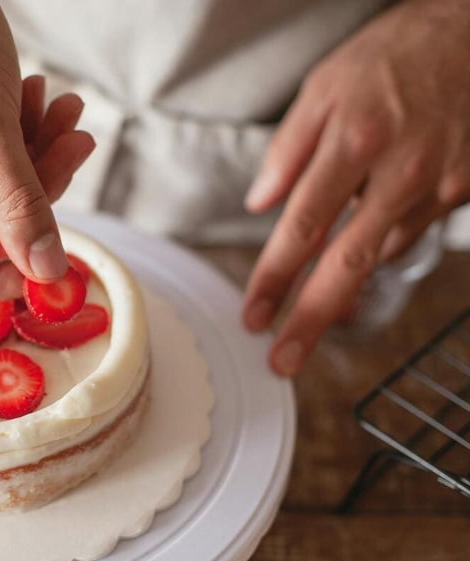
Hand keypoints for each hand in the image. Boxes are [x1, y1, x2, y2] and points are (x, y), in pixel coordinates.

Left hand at [242, 0, 469, 375]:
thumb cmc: (393, 56)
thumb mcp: (325, 86)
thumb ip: (288, 149)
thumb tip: (261, 201)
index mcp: (354, 143)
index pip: (303, 227)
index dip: (274, 277)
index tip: (255, 313)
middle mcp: (398, 174)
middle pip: (346, 265)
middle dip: (310, 320)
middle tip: (282, 360)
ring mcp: (435, 188)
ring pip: (378, 256)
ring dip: (340, 287)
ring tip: (310, 309)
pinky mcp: (458, 193)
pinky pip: (406, 235)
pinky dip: (375, 248)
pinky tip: (358, 247)